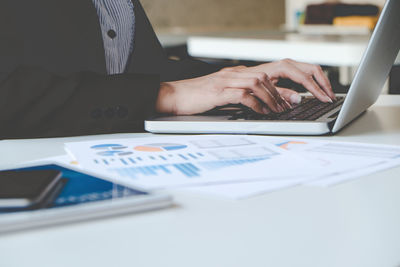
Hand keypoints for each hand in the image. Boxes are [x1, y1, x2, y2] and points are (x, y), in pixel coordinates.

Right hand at [156, 67, 291, 114]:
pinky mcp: (218, 92)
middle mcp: (231, 74)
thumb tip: (254, 102)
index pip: (262, 74)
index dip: (277, 86)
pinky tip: (260, 111)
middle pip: (263, 77)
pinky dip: (255, 104)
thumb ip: (236, 93)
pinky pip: (243, 94)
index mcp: (233, 73)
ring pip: (256, 83)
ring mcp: (224, 82)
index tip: (287, 99)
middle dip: (278, 92)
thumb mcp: (219, 92)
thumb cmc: (196, 96)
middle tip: (286, 106)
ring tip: (276, 110)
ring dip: (270, 98)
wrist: (174, 95)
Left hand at [247, 59, 335, 101]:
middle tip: (331, 97)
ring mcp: (289, 64)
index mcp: (282, 67)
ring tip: (328, 95)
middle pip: (314, 70)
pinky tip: (318, 90)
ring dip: (322, 82)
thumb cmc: (250, 84)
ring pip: (312, 69)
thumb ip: (281, 94)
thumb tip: (298, 99)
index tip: (325, 99)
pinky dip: (315, 80)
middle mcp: (287, 63)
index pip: (305, 78)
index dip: (316, 89)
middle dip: (324, 84)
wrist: (242, 77)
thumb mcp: (264, 91)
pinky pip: (307, 72)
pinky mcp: (289, 68)